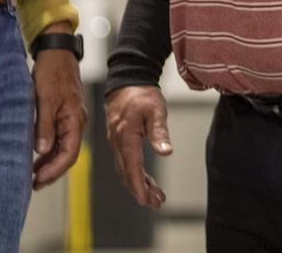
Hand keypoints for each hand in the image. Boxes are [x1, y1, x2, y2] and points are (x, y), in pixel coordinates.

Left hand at [30, 42, 86, 188]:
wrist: (56, 49)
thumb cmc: (53, 70)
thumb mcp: (45, 98)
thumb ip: (44, 126)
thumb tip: (42, 151)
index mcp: (75, 119)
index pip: (69, 153)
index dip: (54, 170)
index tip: (39, 180)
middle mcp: (75, 121)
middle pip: (67, 154)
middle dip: (52, 171)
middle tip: (34, 184)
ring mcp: (70, 117)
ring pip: (62, 147)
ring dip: (49, 161)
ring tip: (33, 174)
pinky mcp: (62, 112)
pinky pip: (58, 137)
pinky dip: (48, 148)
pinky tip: (37, 155)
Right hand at [103, 85, 171, 209]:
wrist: (127, 78)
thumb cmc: (142, 93)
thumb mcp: (156, 110)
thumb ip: (160, 132)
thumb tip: (166, 153)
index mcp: (126, 136)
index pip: (132, 168)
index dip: (139, 187)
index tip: (147, 201)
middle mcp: (117, 142)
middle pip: (127, 173)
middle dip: (140, 190)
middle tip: (156, 203)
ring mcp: (116, 141)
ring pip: (125, 169)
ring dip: (138, 184)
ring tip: (155, 195)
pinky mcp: (118, 139)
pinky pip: (124, 161)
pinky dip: (134, 173)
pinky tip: (145, 179)